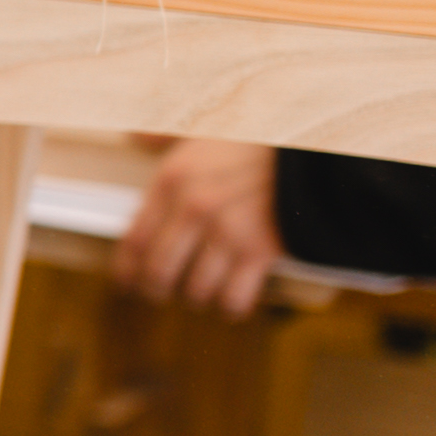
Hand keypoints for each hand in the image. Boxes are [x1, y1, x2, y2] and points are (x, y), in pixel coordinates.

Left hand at [117, 139, 283, 311]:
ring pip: (195, 291)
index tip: (126, 282)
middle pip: (158, 273)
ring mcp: (227, 232)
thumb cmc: (255, 141)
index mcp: (172, 180)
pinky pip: (233, 300)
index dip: (126, 270)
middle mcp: (194, 208)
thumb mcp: (201, 129)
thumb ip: (163, 137)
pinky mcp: (260, 251)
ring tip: (201, 291)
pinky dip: (231, 306)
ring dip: (196, 298)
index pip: (134, 240)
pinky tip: (231, 299)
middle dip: (156, 291)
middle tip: (160, 293)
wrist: (309, 153)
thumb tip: (134, 134)